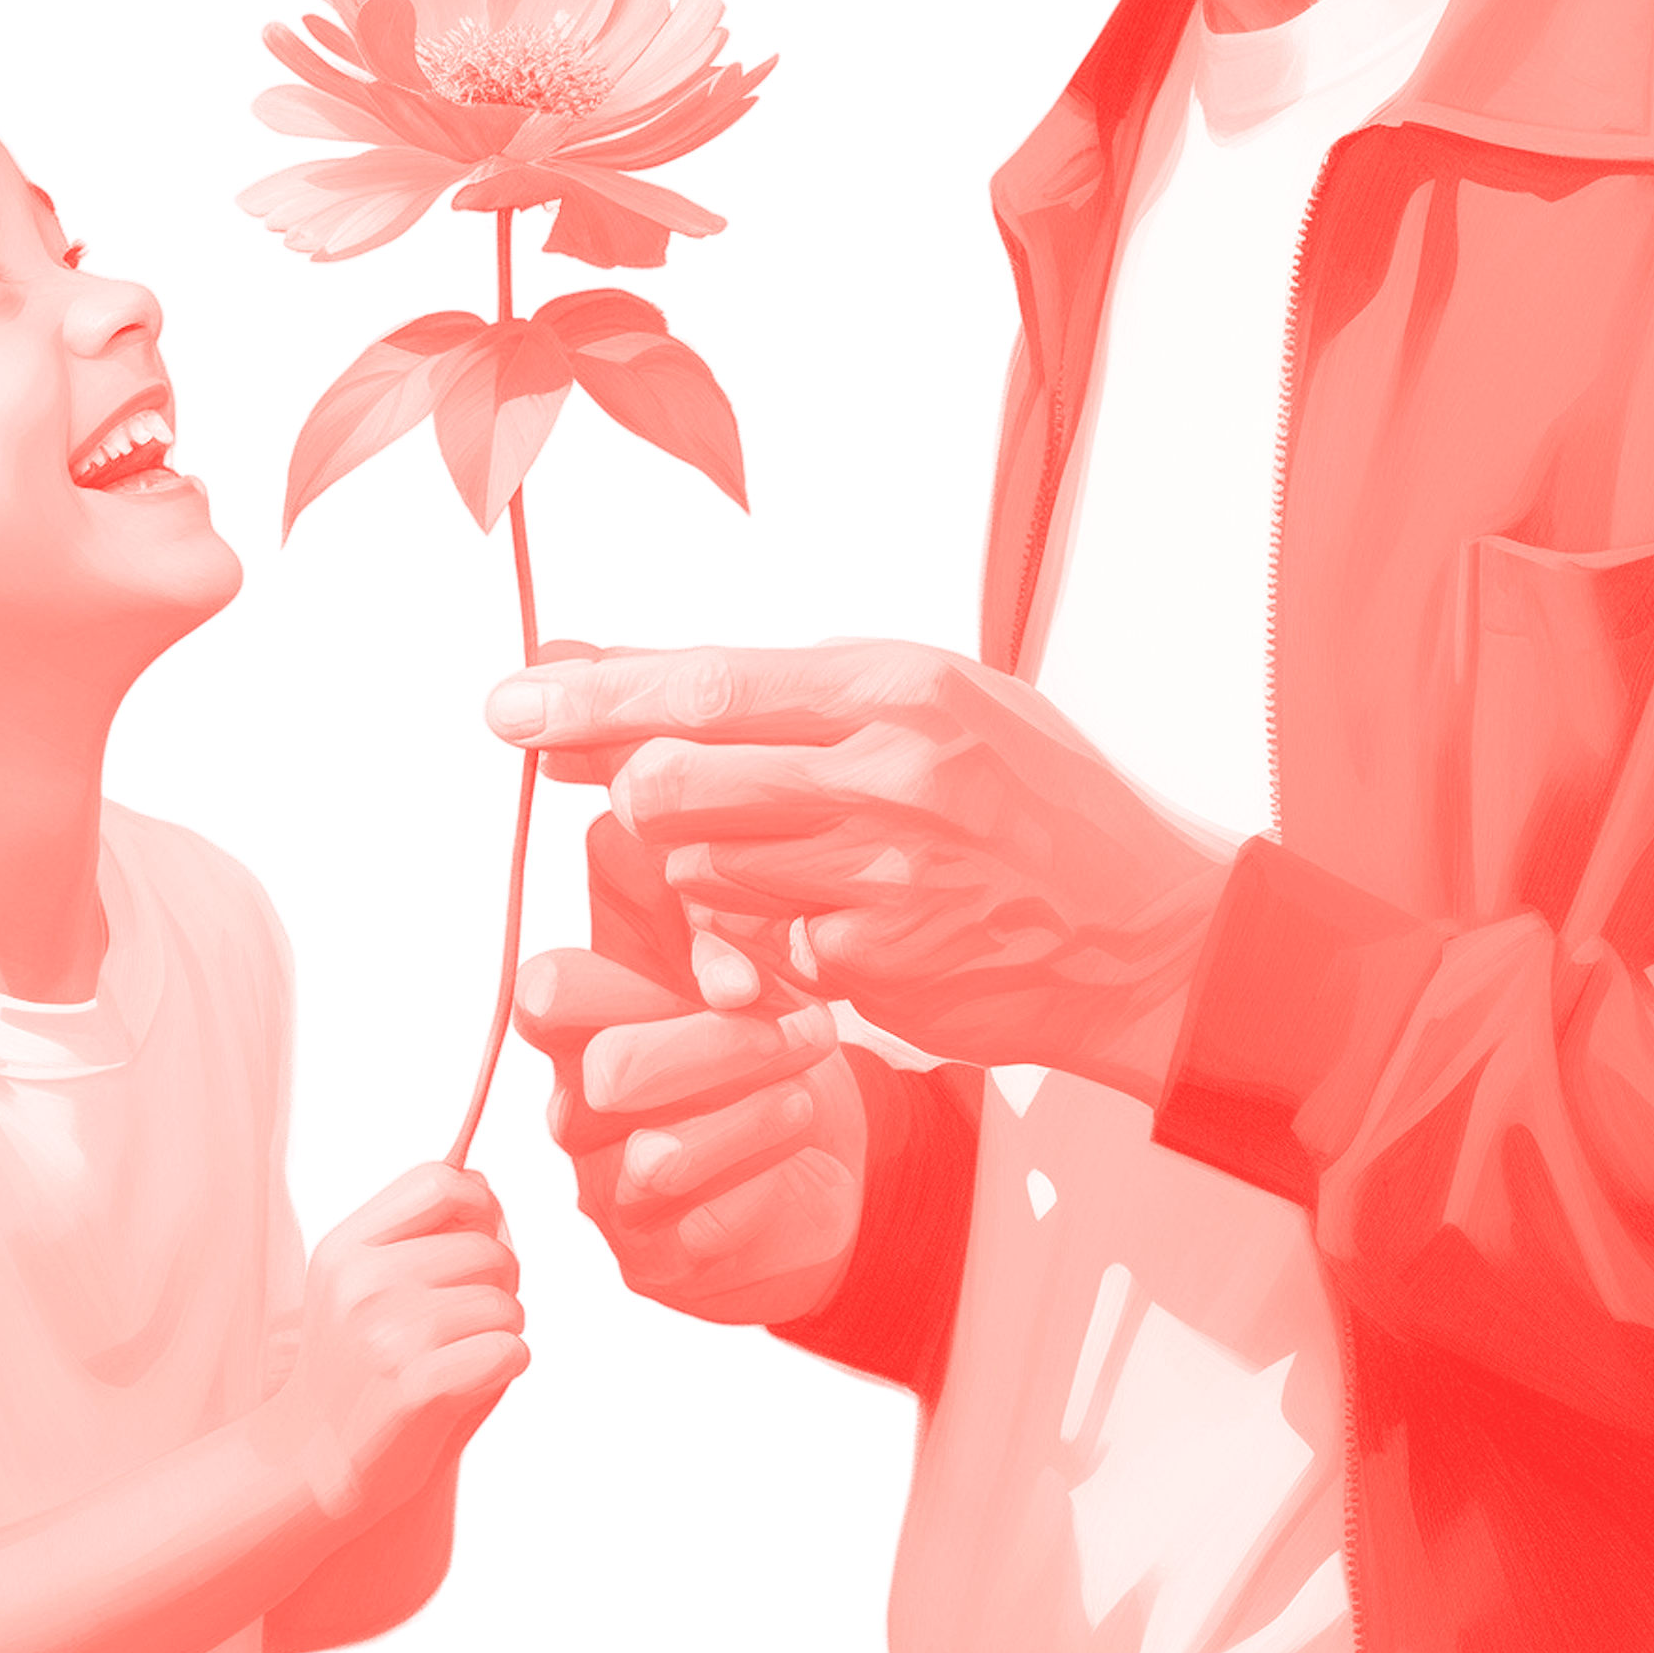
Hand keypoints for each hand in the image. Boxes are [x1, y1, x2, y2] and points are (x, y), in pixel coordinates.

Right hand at [256, 1159, 529, 1529]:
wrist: (315, 1459)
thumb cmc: (357, 1366)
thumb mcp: (361, 1285)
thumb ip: (422, 1235)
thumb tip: (489, 1192)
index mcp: (347, 1248)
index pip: (439, 1181)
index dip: (479, 1201)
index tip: (480, 1233)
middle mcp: (364, 1284)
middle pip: (487, 1247)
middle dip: (500, 1283)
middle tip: (470, 1319)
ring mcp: (390, 1336)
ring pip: (506, 1305)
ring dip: (504, 1330)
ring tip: (464, 1354)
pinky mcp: (420, 1387)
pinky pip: (510, 1351)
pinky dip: (506, 1366)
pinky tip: (469, 1382)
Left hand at [488, 635, 1234, 1093]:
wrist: (1145, 930)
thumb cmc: (1031, 800)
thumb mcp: (936, 701)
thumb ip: (798, 689)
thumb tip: (637, 681)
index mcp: (894, 690)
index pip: (705, 682)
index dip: (590, 700)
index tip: (507, 709)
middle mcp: (882, 777)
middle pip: (671, 783)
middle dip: (633, 793)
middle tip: (647, 795)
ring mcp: (876, 881)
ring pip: (701, 871)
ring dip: (708, 871)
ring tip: (789, 859)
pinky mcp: (871, 971)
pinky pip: (759, 949)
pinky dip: (769, 941)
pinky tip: (841, 921)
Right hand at [514, 940, 869, 1327]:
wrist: (807, 1172)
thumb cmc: (761, 1064)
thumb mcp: (750, 996)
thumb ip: (725, 967)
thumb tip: (733, 984)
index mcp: (578, 1036)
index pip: (548, 995)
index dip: (629, 980)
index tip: (739, 983)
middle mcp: (576, 1118)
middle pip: (613, 1070)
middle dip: (721, 1045)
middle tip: (811, 1033)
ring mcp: (609, 1195)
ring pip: (659, 1155)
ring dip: (748, 1118)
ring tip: (804, 1100)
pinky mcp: (656, 1262)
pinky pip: (706, 1223)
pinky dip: (761, 1180)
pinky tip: (795, 1153)